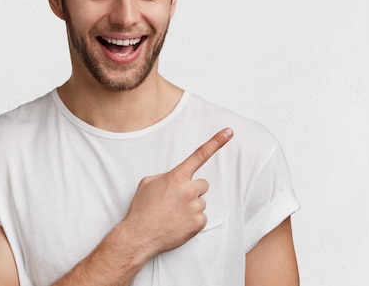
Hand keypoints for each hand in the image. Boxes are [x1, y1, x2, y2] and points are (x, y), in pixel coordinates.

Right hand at [122, 128, 233, 255]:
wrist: (139, 235)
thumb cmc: (142, 209)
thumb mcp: (149, 183)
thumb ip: (167, 176)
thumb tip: (177, 178)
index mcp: (176, 177)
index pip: (200, 155)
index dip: (216, 142)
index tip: (229, 132)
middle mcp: (188, 190)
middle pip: (203, 184)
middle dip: (193, 190)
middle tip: (177, 200)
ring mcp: (194, 207)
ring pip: (201, 202)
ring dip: (191, 206)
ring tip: (174, 214)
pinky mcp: (198, 223)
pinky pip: (202, 217)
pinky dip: (192, 220)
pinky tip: (179, 223)